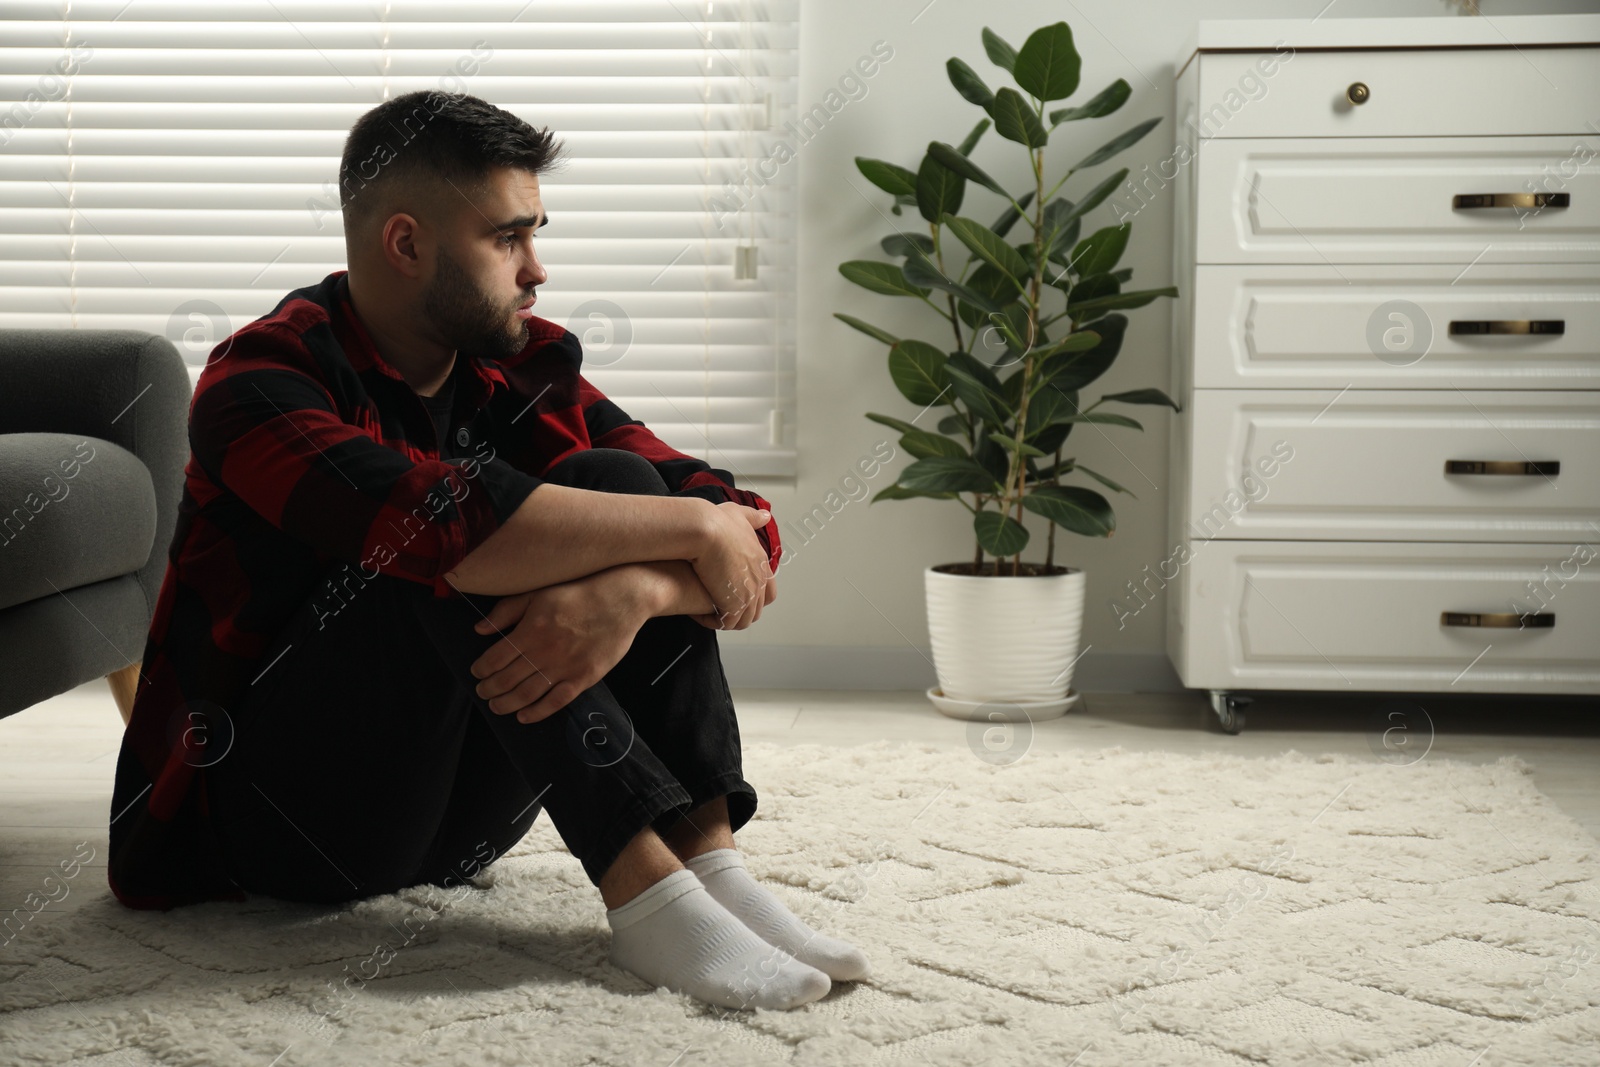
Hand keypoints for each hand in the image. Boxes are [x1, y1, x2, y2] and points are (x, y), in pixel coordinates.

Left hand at [467, 571, 650, 723]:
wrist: (622, 600)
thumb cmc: (579, 593)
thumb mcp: (538, 594)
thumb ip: (506, 611)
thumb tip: (479, 629)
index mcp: (532, 629)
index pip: (496, 658)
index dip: (481, 669)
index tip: (476, 673)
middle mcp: (545, 651)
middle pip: (507, 679)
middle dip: (489, 689)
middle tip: (482, 692)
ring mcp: (565, 667)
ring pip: (527, 694)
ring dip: (506, 703)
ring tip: (496, 706)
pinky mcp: (584, 677)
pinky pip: (556, 701)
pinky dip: (537, 712)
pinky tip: (523, 716)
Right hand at [687, 501, 773, 630]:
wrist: (705, 531)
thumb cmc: (717, 521)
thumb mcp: (739, 514)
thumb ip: (752, 517)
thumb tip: (765, 516)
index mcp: (760, 562)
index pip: (768, 591)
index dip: (754, 598)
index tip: (738, 597)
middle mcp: (758, 580)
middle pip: (756, 609)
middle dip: (740, 612)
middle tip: (721, 609)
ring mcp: (748, 594)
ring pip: (743, 620)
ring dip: (728, 619)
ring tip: (710, 615)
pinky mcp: (733, 604)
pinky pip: (727, 623)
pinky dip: (715, 622)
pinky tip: (701, 615)